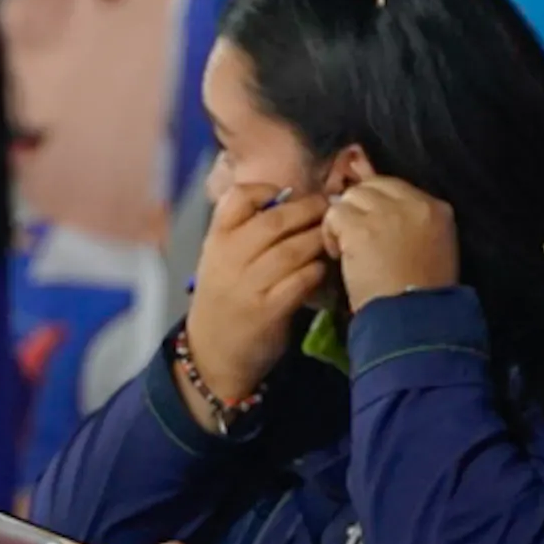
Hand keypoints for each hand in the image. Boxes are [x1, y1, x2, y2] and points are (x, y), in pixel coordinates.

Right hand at [180, 183, 331, 412]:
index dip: (268, 189)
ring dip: (317, 239)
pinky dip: (316, 270)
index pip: (238, 197)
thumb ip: (245, 231)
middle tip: (328, 208)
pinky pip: (301, 280)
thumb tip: (290, 200)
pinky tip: (322, 268)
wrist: (213, 353)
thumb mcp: (220, 259)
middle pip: (275, 220)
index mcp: (217, 240)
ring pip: (292, 249)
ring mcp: (248, 285)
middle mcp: (229, 258)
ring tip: (331, 236)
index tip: (289, 194)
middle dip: (307, 210)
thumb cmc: (224, 300)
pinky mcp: (268, 310)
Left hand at [324, 174, 458, 312]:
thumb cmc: (425, 295)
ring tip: (344, 247)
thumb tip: (383, 214)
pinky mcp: (360, 227)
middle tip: (353, 235)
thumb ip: (415, 226)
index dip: (376, 203)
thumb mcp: (435, 251)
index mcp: (437, 209)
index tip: (368, 224)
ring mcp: (386, 213)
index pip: (396, 187)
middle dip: (358, 208)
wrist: (415, 318)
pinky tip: (337, 255)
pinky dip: (330, 233)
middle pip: (372, 186)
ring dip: (343, 220)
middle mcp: (414, 203)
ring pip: (351, 197)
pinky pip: (335, 215)